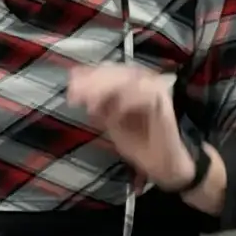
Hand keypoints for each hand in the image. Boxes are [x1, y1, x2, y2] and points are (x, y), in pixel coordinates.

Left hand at [66, 65, 196, 188]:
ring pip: (129, 80)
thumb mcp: (110, 120)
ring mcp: (156, 90)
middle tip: (76, 94)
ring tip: (91, 106)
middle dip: (94, 81)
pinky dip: (127, 103)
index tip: (71, 84)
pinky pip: (145, 95)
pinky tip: (113, 115)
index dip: (89, 74)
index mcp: (131, 83)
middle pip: (117, 72)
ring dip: (106, 90)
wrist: (162, 164)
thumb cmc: (138, 141)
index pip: (109, 70)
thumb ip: (96, 103)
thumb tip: (76, 85)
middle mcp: (145, 81)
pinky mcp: (165, 103)